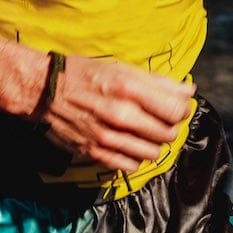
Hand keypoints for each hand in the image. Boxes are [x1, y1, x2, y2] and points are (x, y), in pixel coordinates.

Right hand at [36, 52, 193, 173]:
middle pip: (167, 133)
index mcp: (129, 89)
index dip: (181, 110)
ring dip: (154, 144)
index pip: (176, 109)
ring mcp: (108, 137)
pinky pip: (131, 165)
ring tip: (144, 133)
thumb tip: (188, 91)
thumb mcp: (120, 68)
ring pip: (153, 153)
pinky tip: (130, 145)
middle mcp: (121, 115)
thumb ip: (157, 82)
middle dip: (168, 127)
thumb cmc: (83, 75)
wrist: (44, 90)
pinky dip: (136, 157)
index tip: (176, 108)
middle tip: (159, 120)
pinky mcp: (97, 152)